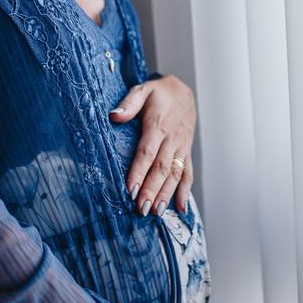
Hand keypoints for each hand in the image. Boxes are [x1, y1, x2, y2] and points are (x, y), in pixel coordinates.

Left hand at [110, 76, 196, 215]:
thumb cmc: (160, 94)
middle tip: (142, 208)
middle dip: (152, 190)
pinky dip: (185, 191)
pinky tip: (179, 207)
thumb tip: (114, 115)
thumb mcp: (142, 90)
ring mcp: (182, 147)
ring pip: (175, 173)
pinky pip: (188, 172)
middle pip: (162, 168)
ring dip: (167, 194)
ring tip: (157, 211)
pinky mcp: (187, 151)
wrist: (184, 92)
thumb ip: (129, 103)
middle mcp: (173, 138)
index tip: (130, 189)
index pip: (147, 152)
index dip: (139, 171)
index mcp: (159, 125)